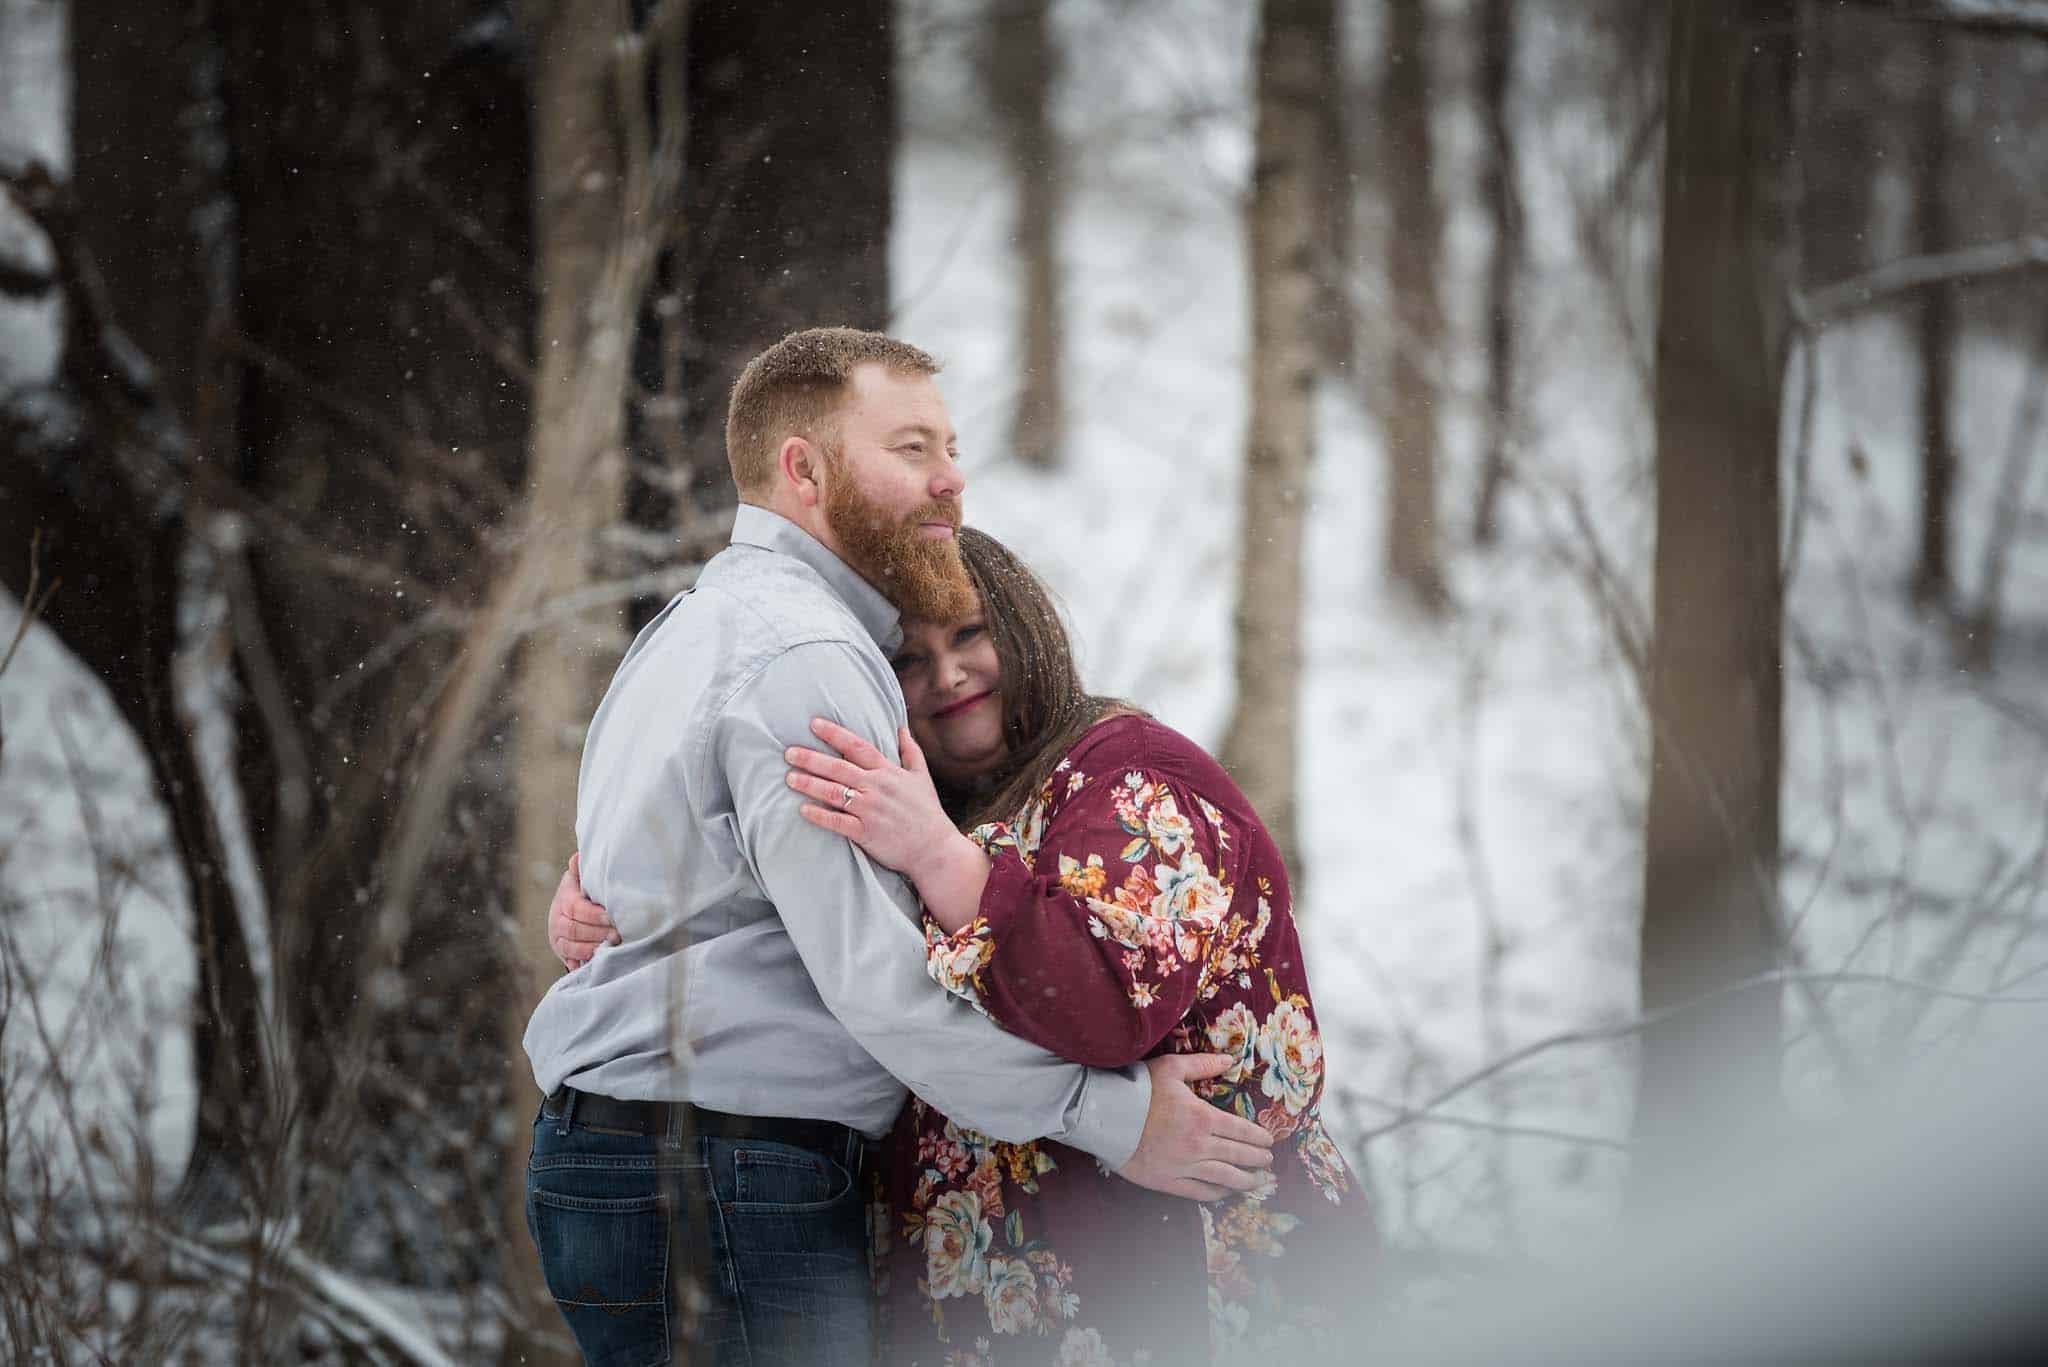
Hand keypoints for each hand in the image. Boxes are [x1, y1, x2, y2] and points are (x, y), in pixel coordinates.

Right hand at [549, 852, 617, 970]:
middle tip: (618, 935)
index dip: (593, 914)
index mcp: (564, 900)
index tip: (610, 916)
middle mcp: (557, 920)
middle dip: (597, 933)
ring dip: (592, 948)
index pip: (576, 908)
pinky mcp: (564, 955)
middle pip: (574, 930)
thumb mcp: (581, 879)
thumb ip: (580, 870)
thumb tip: (578, 856)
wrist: (570, 913)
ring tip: (611, 947)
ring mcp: (558, 939)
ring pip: (572, 947)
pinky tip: (599, 962)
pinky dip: (584, 962)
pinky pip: (571, 961)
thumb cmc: (583, 893)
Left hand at [786, 718, 958, 880]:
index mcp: (888, 772)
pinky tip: (803, 809)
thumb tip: (901, 728)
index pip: (857, 746)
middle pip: (838, 768)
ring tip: (789, 777)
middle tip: (789, 752)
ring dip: (809, 784)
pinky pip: (837, 822)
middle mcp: (877, 788)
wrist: (935, 850)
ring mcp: (870, 810)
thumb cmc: (927, 812)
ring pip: (833, 793)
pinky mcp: (866, 833)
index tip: (814, 723)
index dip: (834, 734)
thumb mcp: (922, 777)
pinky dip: (819, 815)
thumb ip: (910, 751)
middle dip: (811, 758)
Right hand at [1117, 1054, 1277, 1201]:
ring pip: (1224, 1178)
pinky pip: (1199, 1192)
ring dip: (1244, 1181)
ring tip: (1256, 1182)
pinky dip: (1216, 1193)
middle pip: (1238, 1156)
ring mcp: (1184, 1166)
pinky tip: (1225, 1192)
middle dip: (1258, 1159)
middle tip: (1268, 1161)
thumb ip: (1203, 1064)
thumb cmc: (1139, 1089)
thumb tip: (1230, 1059)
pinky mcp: (1167, 1182)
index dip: (1259, 1137)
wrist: (1105, 1116)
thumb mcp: (1172, 1068)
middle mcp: (1198, 1145)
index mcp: (1203, 1118)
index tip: (1269, 1141)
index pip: (1242, 1131)